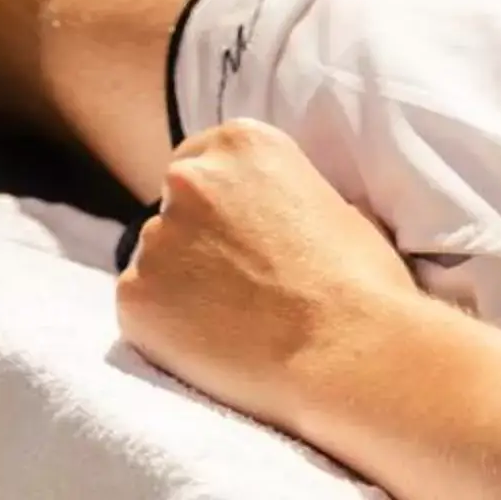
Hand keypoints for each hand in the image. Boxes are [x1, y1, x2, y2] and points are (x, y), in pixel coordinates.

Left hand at [117, 119, 425, 434]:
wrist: (354, 355)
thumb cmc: (366, 289)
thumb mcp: (340, 209)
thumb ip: (290, 197)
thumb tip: (286, 210)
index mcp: (240, 144)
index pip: (201, 163)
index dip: (219, 207)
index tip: (238, 240)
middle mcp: (188, 178)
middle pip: (174, 209)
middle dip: (197, 242)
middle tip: (238, 287)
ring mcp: (156, 235)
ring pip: (156, 261)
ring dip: (181, 286)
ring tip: (235, 324)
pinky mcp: (134, 291)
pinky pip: (141, 307)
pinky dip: (166, 328)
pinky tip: (213, 347)